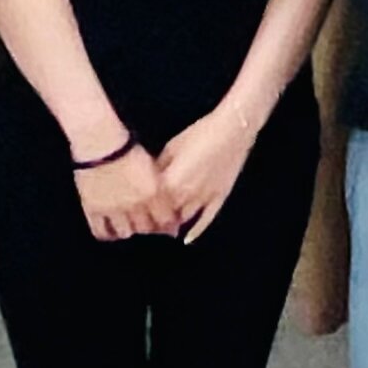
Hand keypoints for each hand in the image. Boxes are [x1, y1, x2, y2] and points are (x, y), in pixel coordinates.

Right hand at [71, 146, 165, 242]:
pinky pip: (102, 232)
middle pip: (145, 228)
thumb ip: (158, 187)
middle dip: (148, 228)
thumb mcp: (151, 167)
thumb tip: (165, 202)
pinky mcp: (94, 210)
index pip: (165, 220)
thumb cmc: (128, 149)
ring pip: (125, 232)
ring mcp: (113, 208)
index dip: (166, 225)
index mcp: (153, 192)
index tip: (165, 225)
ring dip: (129, 230)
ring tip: (129, 225)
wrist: (101, 145)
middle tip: (146, 225)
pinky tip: (111, 230)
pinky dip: (108, 234)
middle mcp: (135, 203)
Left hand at [153, 105, 263, 241]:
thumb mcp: (171, 147)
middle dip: (154, 222)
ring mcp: (204, 197)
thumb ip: (158, 167)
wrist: (232, 128)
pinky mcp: (219, 196)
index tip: (135, 214)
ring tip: (164, 228)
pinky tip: (187, 239)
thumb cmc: (200, 133)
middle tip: (146, 224)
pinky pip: (207, 219)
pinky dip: (196, 231)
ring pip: (183, 219)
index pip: (149, 205)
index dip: (141, 212)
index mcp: (169, 182)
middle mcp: (185, 194)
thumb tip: (148, 180)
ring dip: (173, 226)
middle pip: (164, 217)